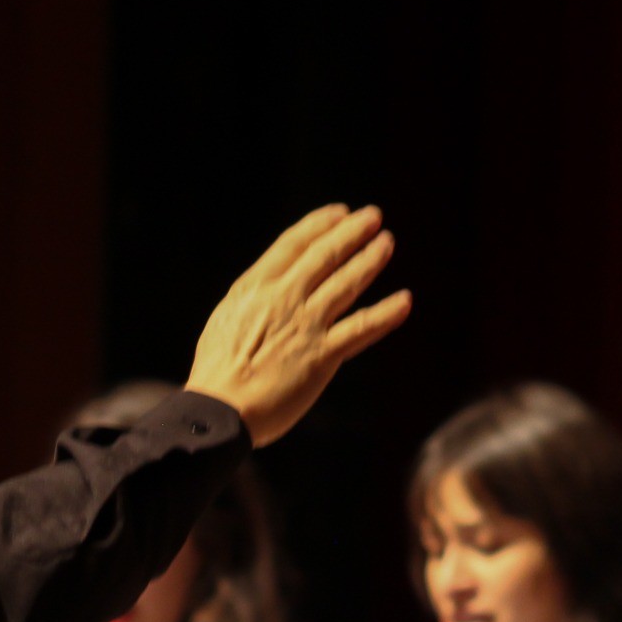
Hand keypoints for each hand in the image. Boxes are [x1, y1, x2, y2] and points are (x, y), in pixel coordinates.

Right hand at [185, 206, 411, 446]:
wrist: (220, 408)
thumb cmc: (216, 371)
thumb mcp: (227, 318)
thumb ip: (253, 300)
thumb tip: (270, 289)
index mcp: (255, 287)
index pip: (293, 244)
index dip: (319, 225)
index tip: (339, 213)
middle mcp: (284, 298)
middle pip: (325, 255)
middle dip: (352, 232)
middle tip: (373, 217)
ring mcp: (307, 325)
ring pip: (347, 283)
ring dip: (370, 260)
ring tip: (387, 243)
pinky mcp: (323, 355)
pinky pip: (362, 329)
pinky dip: (386, 313)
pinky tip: (404, 300)